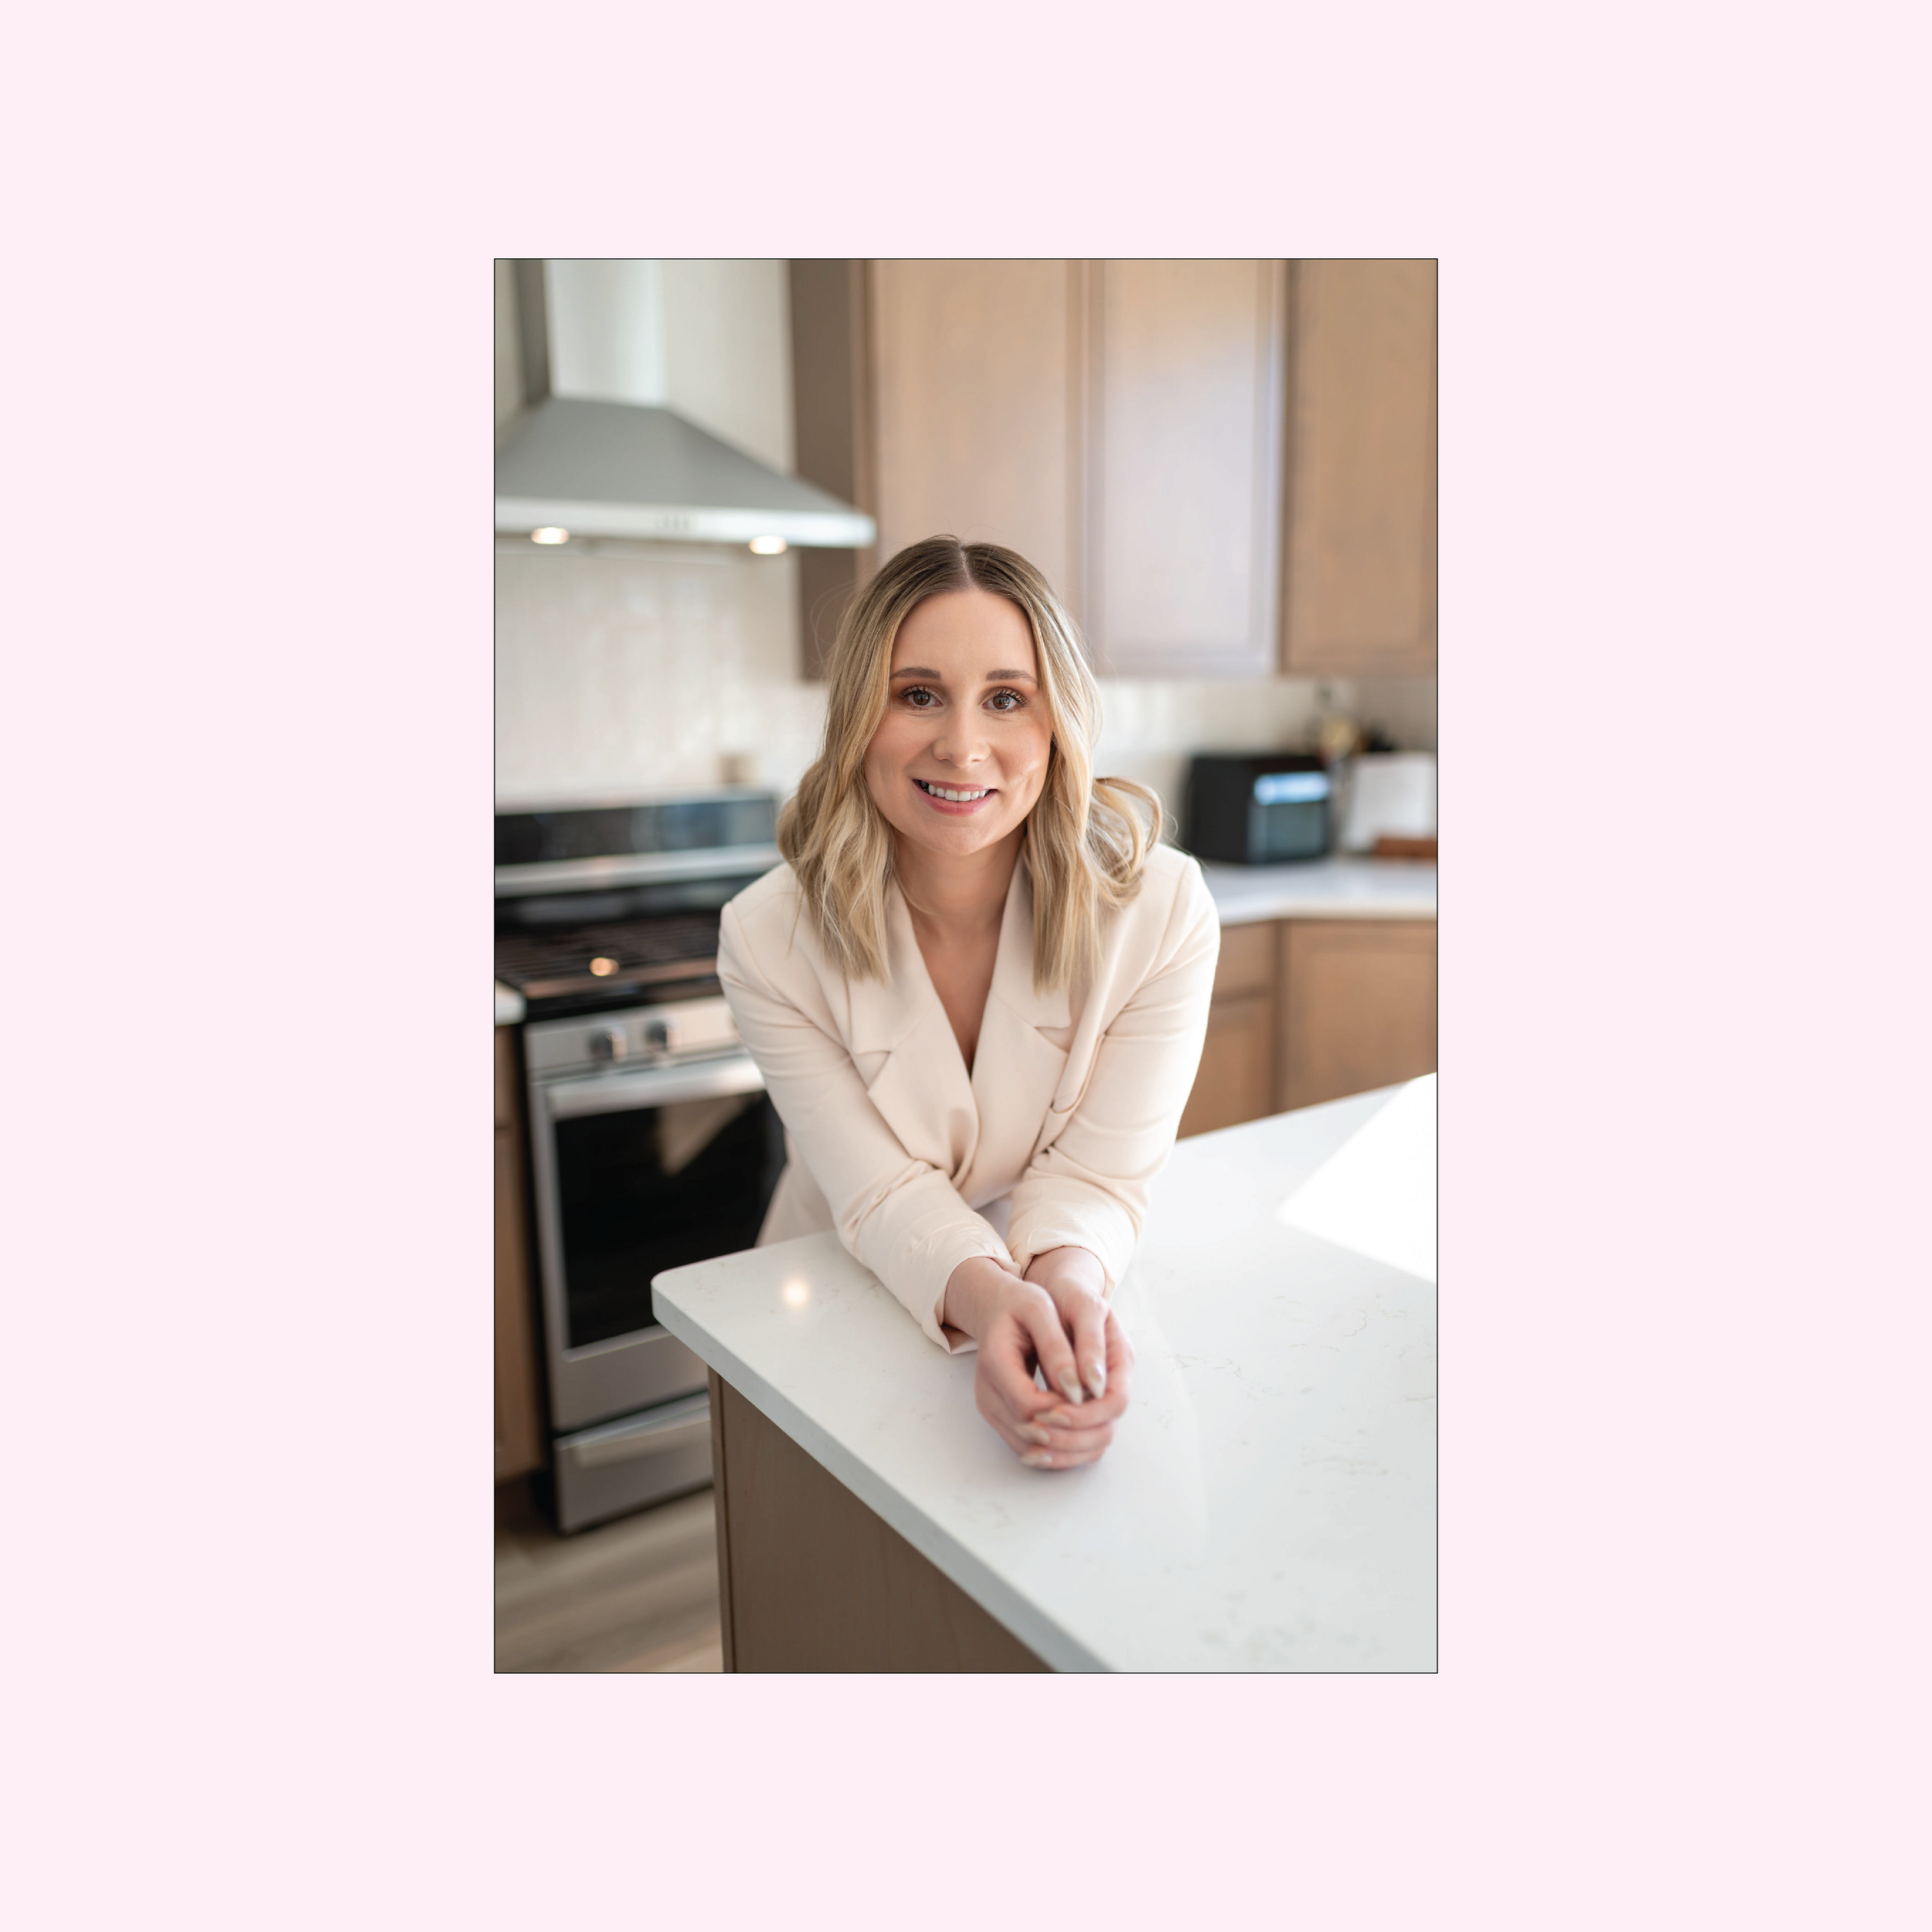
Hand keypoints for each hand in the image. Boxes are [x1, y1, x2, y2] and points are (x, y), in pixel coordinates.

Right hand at [941, 1248, 1134, 1470]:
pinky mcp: (998, 1416)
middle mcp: (986, 1391)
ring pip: (1028, 1446)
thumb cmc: (1020, 1305)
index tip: (1093, 1399)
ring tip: (1098, 1428)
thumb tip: (1076, 1391)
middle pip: (1028, 1433)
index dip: (1065, 1410)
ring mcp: (990, 1407)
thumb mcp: (1040, 1309)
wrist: (996, 1309)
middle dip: (1071, 1433)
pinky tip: (1082, 1433)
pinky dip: (1055, 1447)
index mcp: (994, 1360)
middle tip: (1105, 1421)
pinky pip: (1026, 1445)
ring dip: (1065, 1446)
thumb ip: (1057, 1349)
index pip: (1029, 1405)